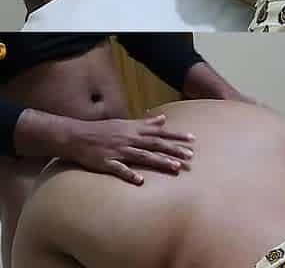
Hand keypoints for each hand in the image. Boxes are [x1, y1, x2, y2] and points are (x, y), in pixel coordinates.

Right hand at [63, 115, 194, 184]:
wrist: (77, 136)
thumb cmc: (103, 130)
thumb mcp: (126, 124)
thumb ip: (146, 123)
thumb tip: (164, 118)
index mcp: (134, 130)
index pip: (160, 132)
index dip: (176, 135)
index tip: (192, 139)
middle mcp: (129, 139)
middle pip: (155, 144)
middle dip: (173, 150)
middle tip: (190, 157)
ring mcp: (118, 151)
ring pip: (142, 156)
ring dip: (159, 161)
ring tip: (174, 167)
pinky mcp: (106, 162)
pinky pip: (119, 169)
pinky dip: (130, 174)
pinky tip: (141, 181)